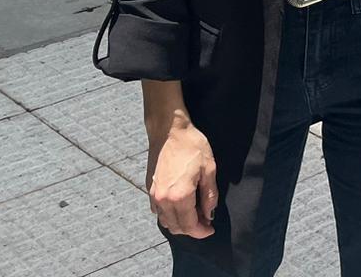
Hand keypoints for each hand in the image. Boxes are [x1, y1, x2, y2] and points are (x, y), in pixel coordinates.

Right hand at [148, 120, 217, 237]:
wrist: (169, 130)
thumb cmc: (191, 145)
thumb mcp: (209, 169)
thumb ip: (209, 195)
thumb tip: (209, 214)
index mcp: (180, 196)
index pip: (189, 225)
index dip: (201, 231)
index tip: (210, 229)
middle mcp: (163, 199)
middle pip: (176, 227)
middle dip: (192, 229)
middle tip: (205, 221)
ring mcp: (154, 195)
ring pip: (166, 221)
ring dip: (180, 223)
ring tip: (194, 213)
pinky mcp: (149, 188)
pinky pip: (158, 211)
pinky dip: (169, 215)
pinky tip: (180, 206)